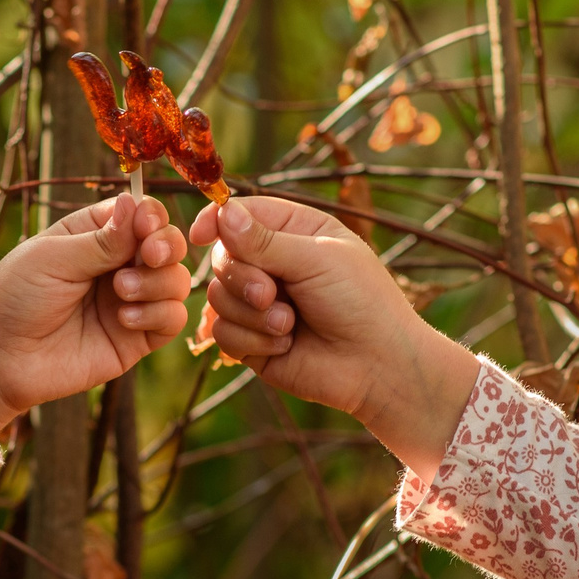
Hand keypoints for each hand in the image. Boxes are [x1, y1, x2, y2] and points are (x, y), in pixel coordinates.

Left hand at [0, 193, 193, 441]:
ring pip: (177, 281)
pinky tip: (125, 318)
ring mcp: (131, 301)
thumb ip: (101, 240)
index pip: (142, 214)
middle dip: (165, 245)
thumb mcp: (53, 258)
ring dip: (157, 281)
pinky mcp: (137, 338)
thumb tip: (135, 202)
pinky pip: (173, 319)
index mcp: (95, 235)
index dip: (152, 216)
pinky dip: (159, 313)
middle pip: (168, 244)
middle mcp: (118, 265)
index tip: (144, 226)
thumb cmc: (14, 298)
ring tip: (120, 291)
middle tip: (148, 255)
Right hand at [188, 196, 478, 480]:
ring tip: (289, 324)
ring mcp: (259, 305)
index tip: (200, 235)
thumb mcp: (317, 259)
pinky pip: (222, 334)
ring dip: (251, 314)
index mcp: (293, 232)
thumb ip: (265, 240)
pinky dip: (251, 341)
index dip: (216, 221)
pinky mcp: (252, 342)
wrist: (378, 366)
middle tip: (270, 293)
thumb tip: (223, 213)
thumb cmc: (361, 301)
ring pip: (216, 297)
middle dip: (241, 278)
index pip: (240, 215)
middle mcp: (272, 264)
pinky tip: (285, 345)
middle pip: (222, 257)